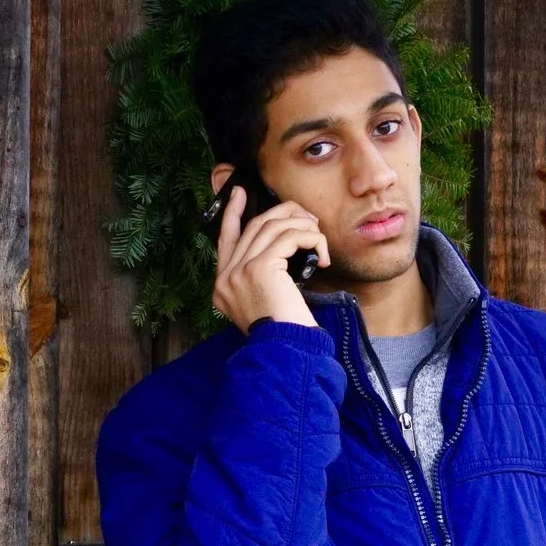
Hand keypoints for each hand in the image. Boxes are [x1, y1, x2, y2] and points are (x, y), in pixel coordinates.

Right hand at [211, 188, 329, 333]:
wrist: (286, 352)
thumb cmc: (285, 334)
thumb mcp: (265, 306)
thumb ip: (262, 279)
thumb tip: (281, 249)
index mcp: (222, 286)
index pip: (226, 239)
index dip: (233, 213)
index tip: (241, 192)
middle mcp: (226, 277)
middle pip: (254, 226)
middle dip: (284, 215)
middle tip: (307, 216)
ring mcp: (239, 271)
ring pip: (272, 227)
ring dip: (302, 226)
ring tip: (319, 235)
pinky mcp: (260, 268)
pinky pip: (289, 238)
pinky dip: (310, 239)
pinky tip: (323, 253)